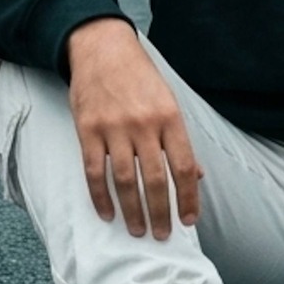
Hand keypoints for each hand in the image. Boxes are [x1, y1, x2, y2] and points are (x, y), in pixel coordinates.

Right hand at [66, 19, 203, 239]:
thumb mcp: (169, 100)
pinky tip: (107, 213)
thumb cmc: (140, 77)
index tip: (189, 220)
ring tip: (137, 230)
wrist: (103, 47)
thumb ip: (180, 139)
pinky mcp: (87, 130)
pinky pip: (94, 171)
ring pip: (124, 181)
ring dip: (132, 211)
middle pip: (154, 180)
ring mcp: (114, 127)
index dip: (188, 198)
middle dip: (160, 213)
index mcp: (170, 117)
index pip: (183, 167)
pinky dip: (100, 197)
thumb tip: (196, 176)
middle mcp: (144, 124)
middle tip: (163, 235)